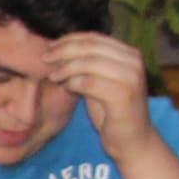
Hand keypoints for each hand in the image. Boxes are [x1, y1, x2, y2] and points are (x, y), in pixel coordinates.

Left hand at [43, 32, 154, 158]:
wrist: (132, 141)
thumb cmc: (113, 111)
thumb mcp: (101, 81)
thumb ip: (88, 64)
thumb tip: (58, 48)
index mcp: (130, 54)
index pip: (94, 38)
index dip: (69, 40)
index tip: (50, 47)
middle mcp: (133, 62)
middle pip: (90, 48)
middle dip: (63, 51)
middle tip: (45, 58)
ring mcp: (130, 77)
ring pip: (88, 63)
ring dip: (66, 68)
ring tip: (53, 76)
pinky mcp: (123, 95)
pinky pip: (89, 83)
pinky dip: (73, 83)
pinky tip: (66, 88)